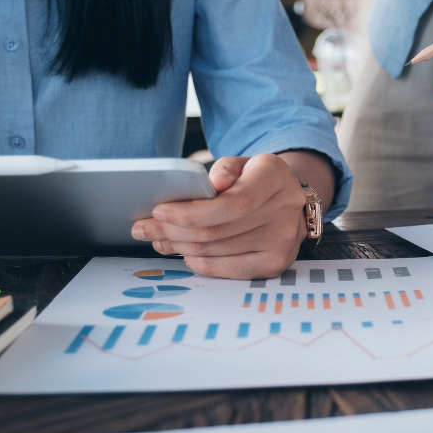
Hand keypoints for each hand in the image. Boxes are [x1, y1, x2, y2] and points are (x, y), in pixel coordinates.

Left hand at [131, 154, 307, 279]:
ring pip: (216, 251)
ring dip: (178, 247)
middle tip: (143, 228)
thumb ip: (225, 169)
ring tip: (157, 238)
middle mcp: (284, 210)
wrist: (290, 202)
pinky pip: (225, 269)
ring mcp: (282, 242)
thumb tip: (212, 184)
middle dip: (172, 230)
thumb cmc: (256, 180)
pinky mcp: (274, 264)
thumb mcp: (243, 163)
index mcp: (275, 177)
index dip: (191, 212)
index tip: (159, 210)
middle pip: (217, 231)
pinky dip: (197, 261)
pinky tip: (182, 252)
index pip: (231, 203)